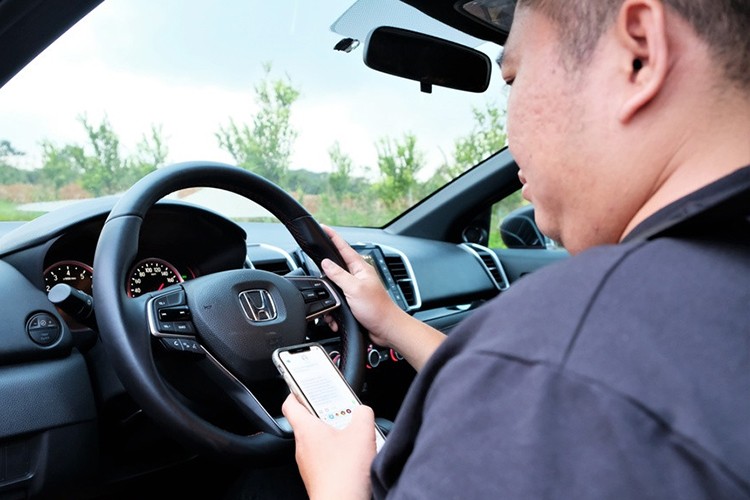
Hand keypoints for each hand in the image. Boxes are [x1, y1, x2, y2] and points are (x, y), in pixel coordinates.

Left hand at [282, 394, 374, 499]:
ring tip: (355, 434)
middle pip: (311, 422)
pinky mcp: (319, 477)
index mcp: (306, 429)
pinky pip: (327, 458)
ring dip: (337, 435)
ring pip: (321, 441)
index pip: (291, 404)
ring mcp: (309, 464)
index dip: (297, 392)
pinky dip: (340, 454)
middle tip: (344, 410)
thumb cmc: (344, 472)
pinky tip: (356, 457)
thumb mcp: (362, 430)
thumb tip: (363, 411)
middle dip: (328, 414)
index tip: (306, 386)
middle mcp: (303, 446)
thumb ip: (363, 412)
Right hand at [320, 224, 405, 347]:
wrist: (386, 329)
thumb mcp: (354, 288)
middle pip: (336, 268)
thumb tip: (326, 263)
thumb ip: (339, 274)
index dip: (333, 237)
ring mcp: (355, 290)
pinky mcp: (353, 302)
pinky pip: (337, 302)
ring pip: (334, 288)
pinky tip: (336, 317)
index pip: (343, 248)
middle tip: (321, 278)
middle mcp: (358, 277)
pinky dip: (334, 311)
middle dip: (326, 277)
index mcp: (360, 268)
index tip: (323, 228)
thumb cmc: (377, 309)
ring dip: (331, 300)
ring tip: (333, 308)